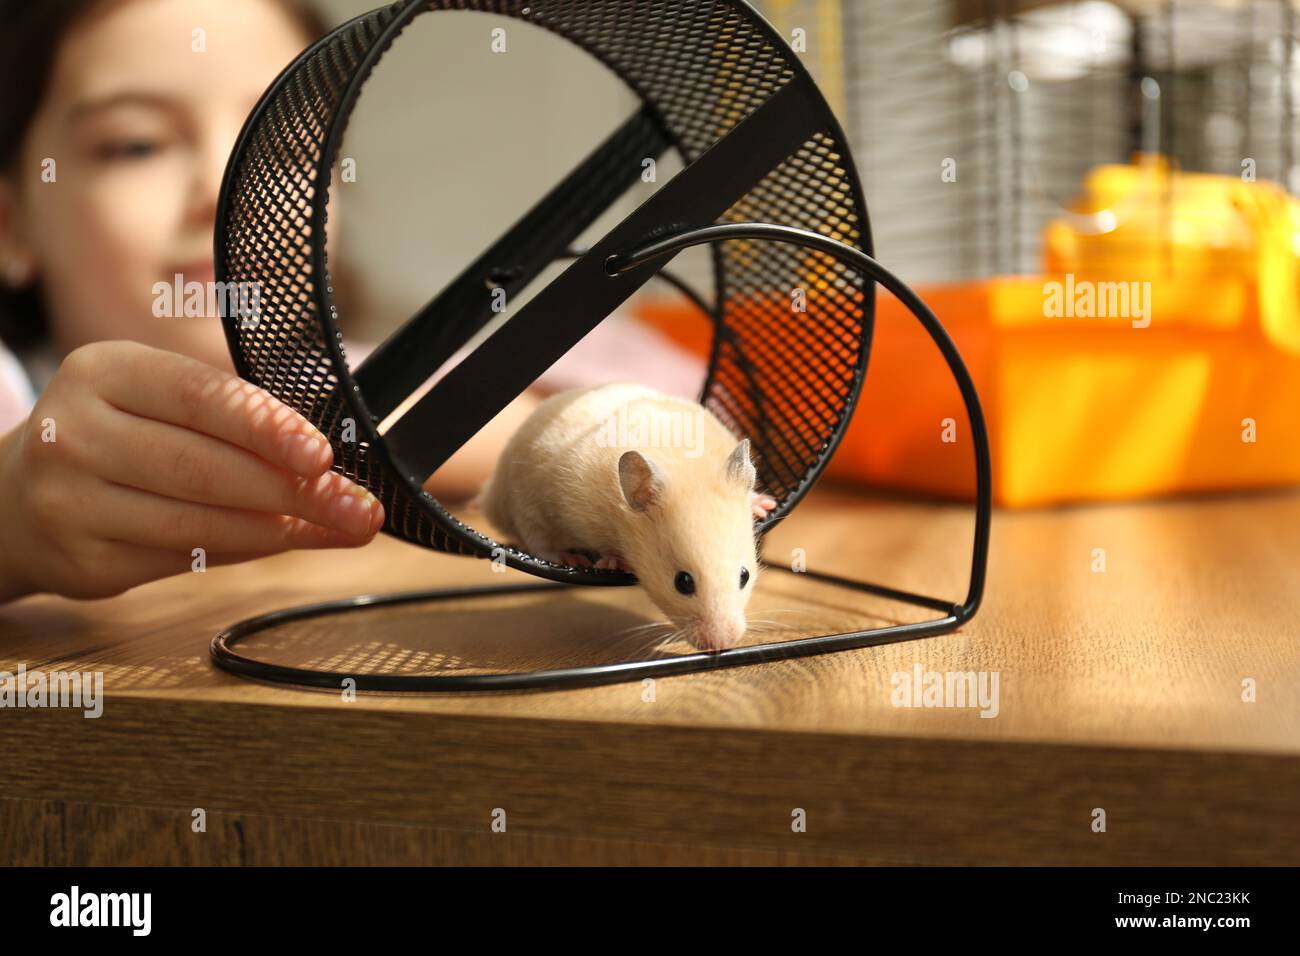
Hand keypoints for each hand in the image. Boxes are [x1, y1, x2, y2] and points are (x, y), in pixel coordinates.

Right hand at [0, 340, 384, 601]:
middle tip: (358, 505)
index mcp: (103, 372)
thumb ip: (229, 417)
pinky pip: (185, 558)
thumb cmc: (116, 436)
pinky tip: (289, 541)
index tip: (324, 453)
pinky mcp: (84, 562)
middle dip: (295, 490)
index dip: (267, 427)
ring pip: (199, 522)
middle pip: (204, 468)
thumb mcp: (152, 399)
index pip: (198, 397)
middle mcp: (76, 434)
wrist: (15, 499)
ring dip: (283, 528)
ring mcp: (72, 503)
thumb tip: (331, 455)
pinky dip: (249, 551)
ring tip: (341, 526)